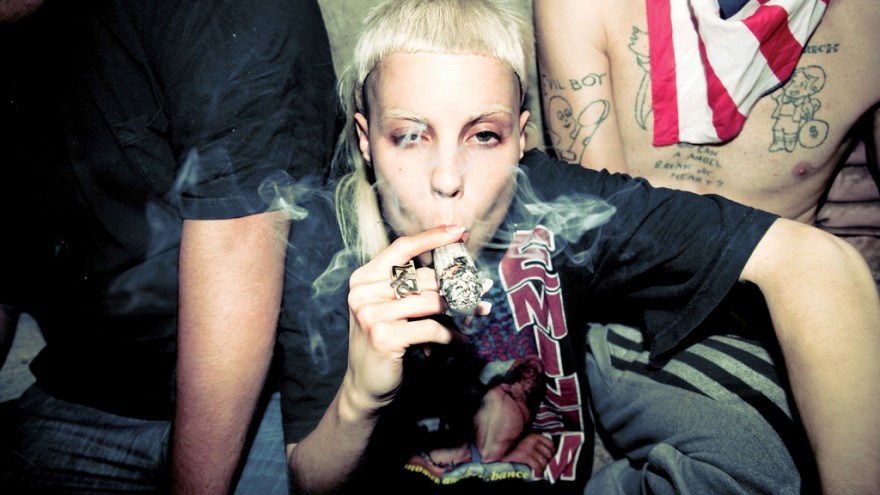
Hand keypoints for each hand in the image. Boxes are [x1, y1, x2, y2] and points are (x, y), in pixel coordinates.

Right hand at [342, 226, 466, 416]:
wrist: (365, 386)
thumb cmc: (385, 343)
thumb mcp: (390, 309)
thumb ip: (410, 287)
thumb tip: (455, 269)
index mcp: (363, 278)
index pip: (402, 248)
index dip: (432, 237)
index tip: (460, 231)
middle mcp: (363, 292)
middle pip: (423, 277)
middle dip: (457, 284)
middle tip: (482, 288)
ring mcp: (371, 314)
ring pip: (431, 301)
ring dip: (461, 308)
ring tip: (480, 311)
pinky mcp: (384, 336)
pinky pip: (432, 328)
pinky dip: (451, 335)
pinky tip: (460, 341)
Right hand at [499, 433, 554, 476]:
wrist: (498, 454)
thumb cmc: (510, 447)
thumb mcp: (522, 441)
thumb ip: (533, 443)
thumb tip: (546, 451)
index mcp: (532, 435)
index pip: (549, 443)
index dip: (552, 452)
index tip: (550, 459)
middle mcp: (530, 439)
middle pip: (548, 453)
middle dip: (548, 462)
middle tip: (546, 467)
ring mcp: (527, 447)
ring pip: (543, 460)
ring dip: (543, 469)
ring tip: (541, 472)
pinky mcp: (524, 455)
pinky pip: (536, 465)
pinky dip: (538, 472)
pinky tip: (536, 474)